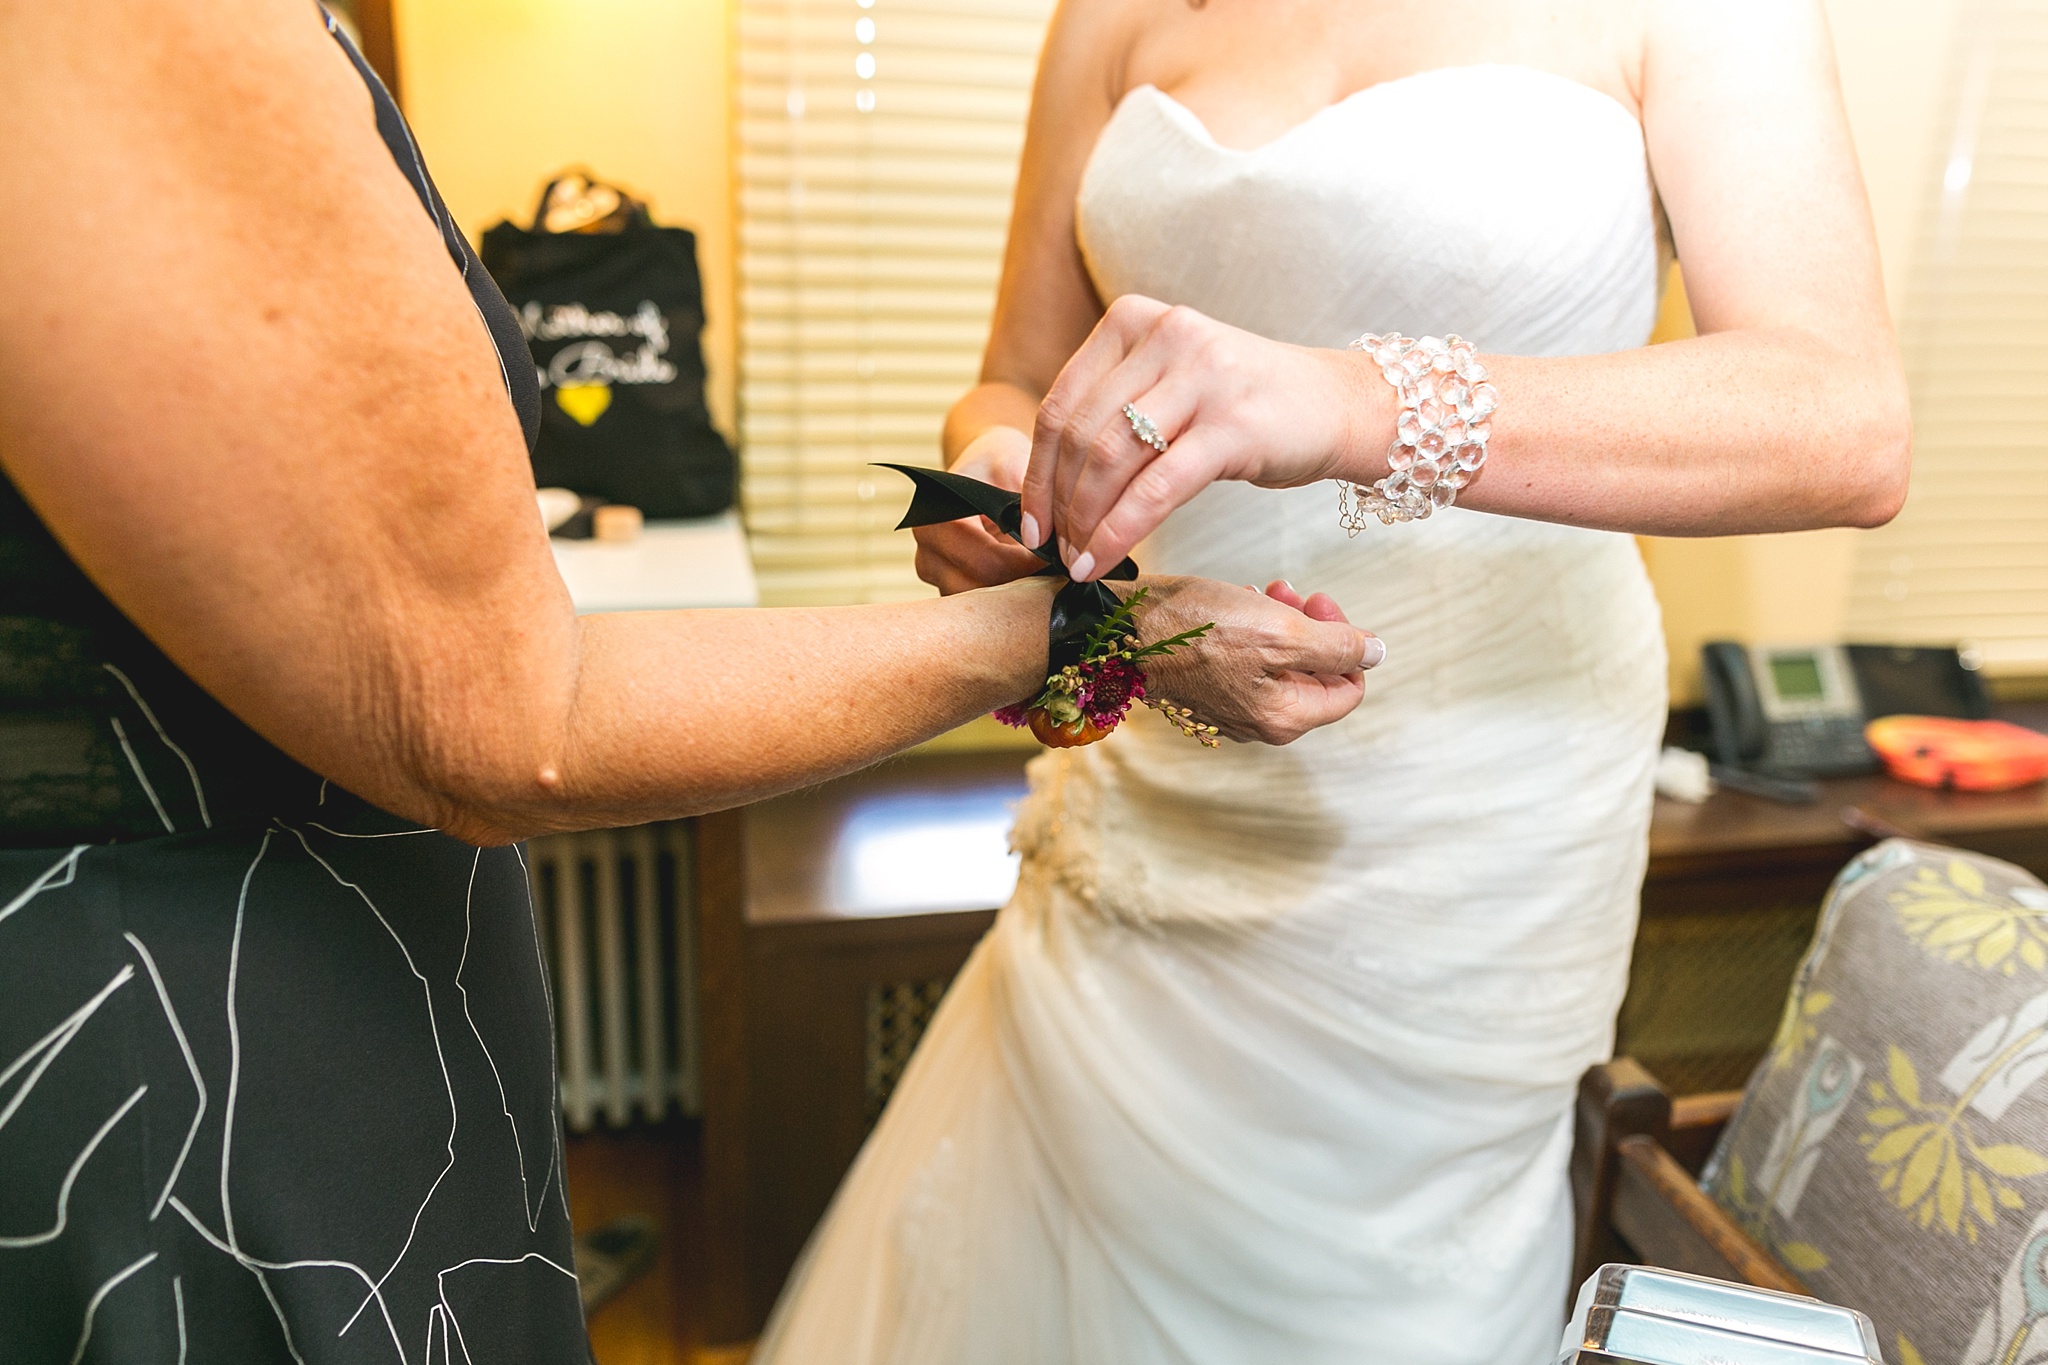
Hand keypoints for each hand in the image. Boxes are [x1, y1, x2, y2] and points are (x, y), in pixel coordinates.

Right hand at [913, 427, 1048, 593]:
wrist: (984, 467)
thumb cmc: (1000, 463)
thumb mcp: (1017, 468)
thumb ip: (1029, 503)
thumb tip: (1052, 543)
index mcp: (935, 521)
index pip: (985, 563)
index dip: (1025, 565)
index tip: (1055, 557)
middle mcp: (927, 551)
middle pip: (979, 590)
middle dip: (1020, 582)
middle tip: (1055, 571)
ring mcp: (934, 573)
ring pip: (978, 606)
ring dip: (1013, 595)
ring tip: (1043, 574)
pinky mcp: (947, 585)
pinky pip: (979, 606)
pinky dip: (1005, 598)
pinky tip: (1028, 580)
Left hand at [1021, 295, 1389, 580]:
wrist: (1341, 406)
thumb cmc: (1246, 407)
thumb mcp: (1171, 384)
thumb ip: (1114, 409)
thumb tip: (1046, 483)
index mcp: (1136, 319)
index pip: (1061, 402)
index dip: (1035, 472)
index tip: (1028, 522)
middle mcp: (1167, 335)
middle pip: (1081, 434)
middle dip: (1059, 504)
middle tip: (1054, 550)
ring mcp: (1203, 376)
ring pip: (1112, 461)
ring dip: (1085, 523)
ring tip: (1080, 560)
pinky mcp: (1233, 425)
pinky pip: (1157, 489)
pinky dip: (1120, 532)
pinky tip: (1103, 561)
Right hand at [1128, 577, 1381, 745]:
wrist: (1120, 629)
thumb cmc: (1194, 629)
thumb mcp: (1280, 629)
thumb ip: (1336, 646)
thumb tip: (1377, 654)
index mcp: (1285, 718)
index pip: (1349, 688)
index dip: (1346, 642)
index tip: (1320, 604)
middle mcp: (1260, 724)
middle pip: (1316, 675)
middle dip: (1312, 627)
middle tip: (1293, 592)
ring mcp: (1232, 709)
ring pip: (1282, 664)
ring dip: (1283, 622)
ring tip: (1264, 592)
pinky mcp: (1208, 690)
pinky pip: (1249, 662)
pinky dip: (1253, 630)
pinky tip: (1238, 605)